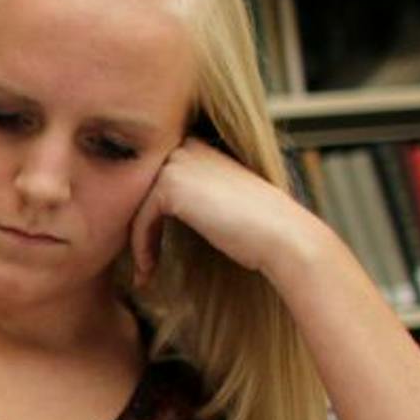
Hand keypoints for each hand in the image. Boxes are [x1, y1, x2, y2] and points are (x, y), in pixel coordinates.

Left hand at [129, 139, 332, 286]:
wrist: (282, 235)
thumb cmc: (255, 228)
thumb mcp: (215, 203)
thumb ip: (186, 197)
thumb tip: (145, 215)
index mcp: (199, 146)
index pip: (154, 181)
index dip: (148, 217)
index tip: (151, 251)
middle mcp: (186, 146)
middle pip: (140, 192)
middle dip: (138, 229)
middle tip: (143, 264)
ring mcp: (177, 162)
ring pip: (137, 207)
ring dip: (138, 243)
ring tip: (145, 272)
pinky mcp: (169, 184)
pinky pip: (140, 220)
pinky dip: (141, 248)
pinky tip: (149, 271)